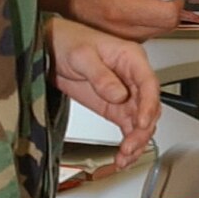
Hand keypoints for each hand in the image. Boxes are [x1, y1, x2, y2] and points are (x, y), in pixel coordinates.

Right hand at [40, 0, 183, 39]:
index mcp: (121, 10)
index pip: (169, 14)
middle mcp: (122, 30)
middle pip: (168, 25)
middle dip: (170, 4)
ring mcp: (121, 38)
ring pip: (160, 30)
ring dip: (160, 12)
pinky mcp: (120, 40)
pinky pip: (148, 32)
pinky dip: (149, 18)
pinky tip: (137, 3)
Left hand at [47, 18, 161, 166]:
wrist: (50, 47)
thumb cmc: (68, 40)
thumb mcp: (81, 55)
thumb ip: (101, 75)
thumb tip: (118, 95)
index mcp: (131, 58)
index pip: (149, 84)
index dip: (148, 105)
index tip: (140, 123)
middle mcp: (132, 77)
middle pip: (149, 106)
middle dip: (142, 130)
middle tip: (129, 147)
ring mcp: (124, 93)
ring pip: (141, 121)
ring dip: (136, 140)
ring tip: (125, 157)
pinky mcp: (113, 106)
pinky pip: (127, 126)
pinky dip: (128, 142)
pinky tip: (123, 156)